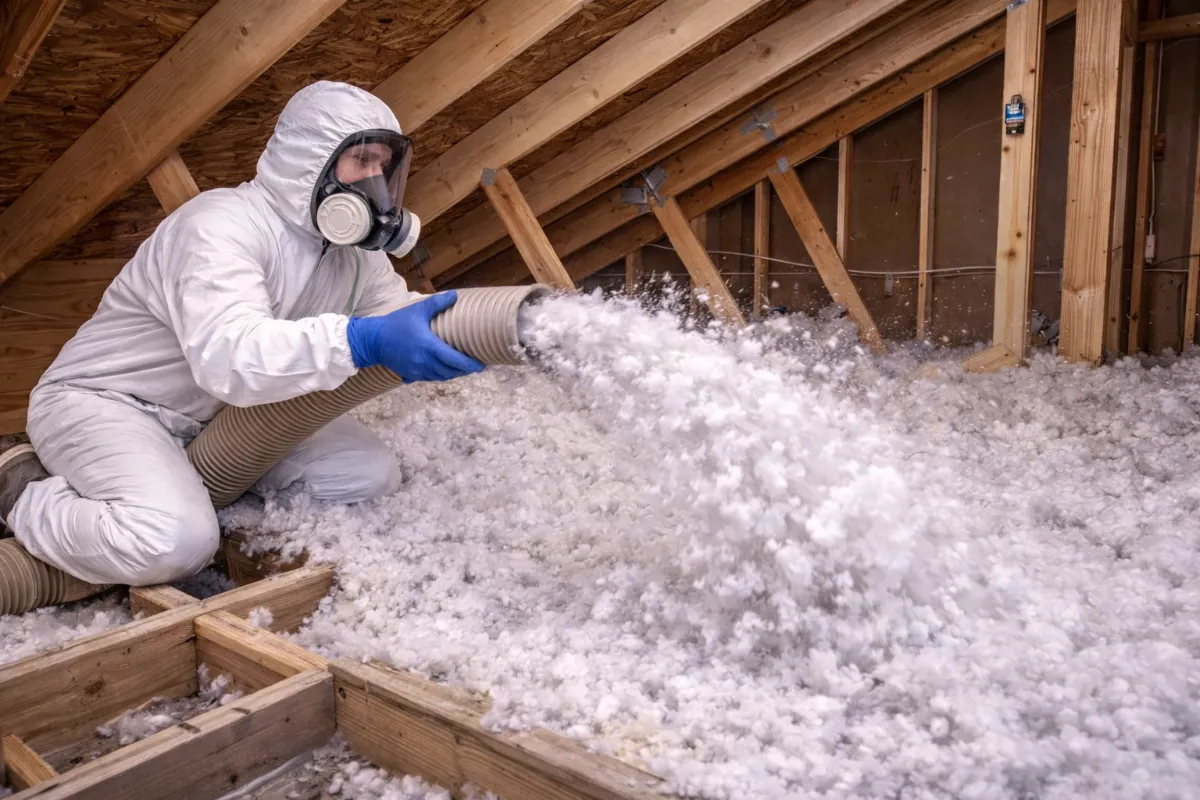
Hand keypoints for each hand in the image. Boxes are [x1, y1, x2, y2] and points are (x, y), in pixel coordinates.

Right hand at [345, 291, 484, 381]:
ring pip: (441, 377)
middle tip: (475, 366)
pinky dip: (440, 375)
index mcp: (429, 347)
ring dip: (453, 374)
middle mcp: (425, 362)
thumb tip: (455, 295)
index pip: (455, 361)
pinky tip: (444, 370)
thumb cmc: (396, 323)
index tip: (481, 366)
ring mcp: (417, 371)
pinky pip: (430, 378)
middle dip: (464, 370)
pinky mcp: (410, 374)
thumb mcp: (417, 310)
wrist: (373, 339)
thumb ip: (437, 303)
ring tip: (462, 369)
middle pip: (451, 372)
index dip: (470, 365)